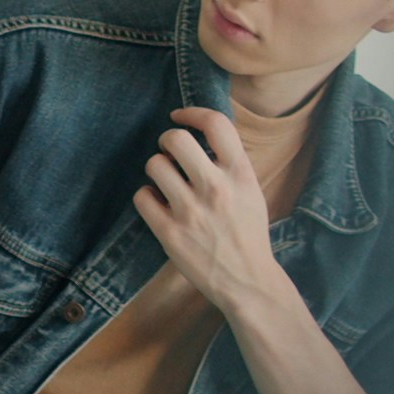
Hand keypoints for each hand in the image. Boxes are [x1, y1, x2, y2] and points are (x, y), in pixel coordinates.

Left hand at [132, 107, 291, 317]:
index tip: (180, 116)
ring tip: (165, 182)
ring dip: (156, 169)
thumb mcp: (251, 190)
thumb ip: (229, 163)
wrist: (247, 280)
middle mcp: (216, 188)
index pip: (216, 123)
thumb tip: (198, 134)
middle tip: (171, 154)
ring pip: (154, 165)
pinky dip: (146, 197)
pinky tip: (157, 204)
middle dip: (167, 141)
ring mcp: (191, 211)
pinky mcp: (170, 233)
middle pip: (176, 139)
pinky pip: (142, 196)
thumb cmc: (247, 232)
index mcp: (240, 174)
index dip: (192, 112)